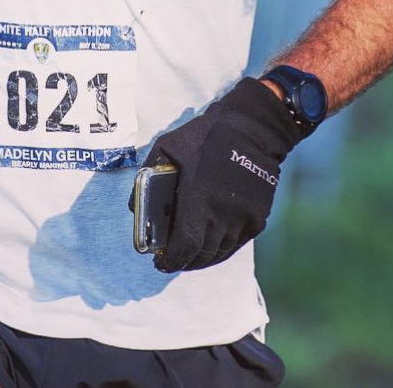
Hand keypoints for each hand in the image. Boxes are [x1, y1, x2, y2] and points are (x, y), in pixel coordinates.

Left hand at [138, 77, 305, 272]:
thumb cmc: (203, 137)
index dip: (172, 259)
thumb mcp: (166, 148)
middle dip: (185, 261)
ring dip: (203, 257)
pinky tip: (210, 245)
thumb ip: (147, 178)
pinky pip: (237, 243)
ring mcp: (242, 218)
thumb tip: (135, 209)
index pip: (185, 244)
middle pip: (202, 253)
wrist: (250, 128)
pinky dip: (221, 249)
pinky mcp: (257, 217)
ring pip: (219, 251)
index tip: (160, 262)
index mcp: (198, 198)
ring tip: (190, 254)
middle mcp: (222, 214)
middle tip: (173, 260)